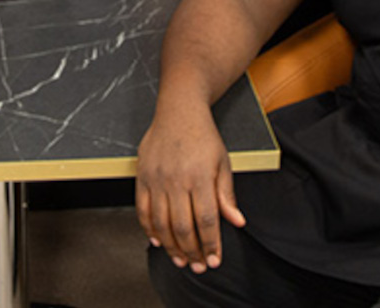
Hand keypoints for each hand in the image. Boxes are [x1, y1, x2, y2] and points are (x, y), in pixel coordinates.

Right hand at [136, 105, 244, 272]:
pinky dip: (149, 229)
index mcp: (200, 177)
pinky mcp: (141, 177)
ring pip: (161, 223)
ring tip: (181, 260)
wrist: (178, 112)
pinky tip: (157, 241)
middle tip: (198, 266)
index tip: (214, 260)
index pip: (207, 220)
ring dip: (171, 246)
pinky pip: (142, 210)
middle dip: (192, 252)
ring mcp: (156, 179)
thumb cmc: (203, 137)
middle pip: (183, 226)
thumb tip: (237, 222)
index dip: (211, 244)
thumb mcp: (223, 163)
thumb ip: (227, 195)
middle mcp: (176, 180)